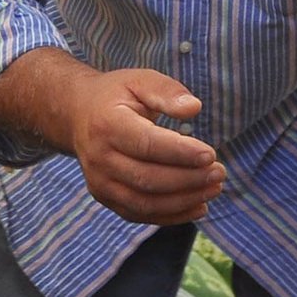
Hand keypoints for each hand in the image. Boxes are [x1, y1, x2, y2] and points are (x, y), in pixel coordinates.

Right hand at [63, 67, 223, 225]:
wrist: (78, 116)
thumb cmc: (116, 96)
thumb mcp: (140, 80)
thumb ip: (167, 91)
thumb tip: (194, 108)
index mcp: (107, 124)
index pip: (147, 144)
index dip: (180, 153)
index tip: (210, 154)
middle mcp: (99, 158)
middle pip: (148, 178)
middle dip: (189, 179)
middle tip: (219, 172)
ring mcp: (99, 182)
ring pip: (145, 202)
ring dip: (184, 200)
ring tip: (214, 189)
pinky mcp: (105, 198)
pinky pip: (140, 214)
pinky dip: (172, 216)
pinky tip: (198, 206)